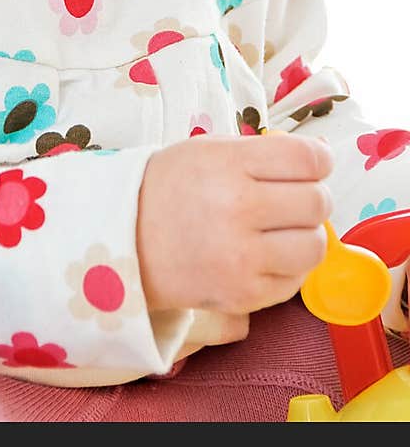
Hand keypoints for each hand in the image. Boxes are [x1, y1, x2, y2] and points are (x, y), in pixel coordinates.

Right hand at [136, 133, 332, 315]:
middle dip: (312, 197)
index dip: (319, 160)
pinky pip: (296, 281)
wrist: (122, 241)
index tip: (311, 165)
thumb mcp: (208, 151)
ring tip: (280, 230)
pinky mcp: (243, 295)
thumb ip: (264, 152)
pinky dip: (287, 267)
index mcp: (228, 163)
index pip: (308, 158)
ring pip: (314, 245)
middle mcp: (237, 208)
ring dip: (305, 235)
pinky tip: (261, 254)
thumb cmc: (169, 189)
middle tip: (291, 199)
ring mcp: (241, 256)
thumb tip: (323, 154)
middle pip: (317, 201)